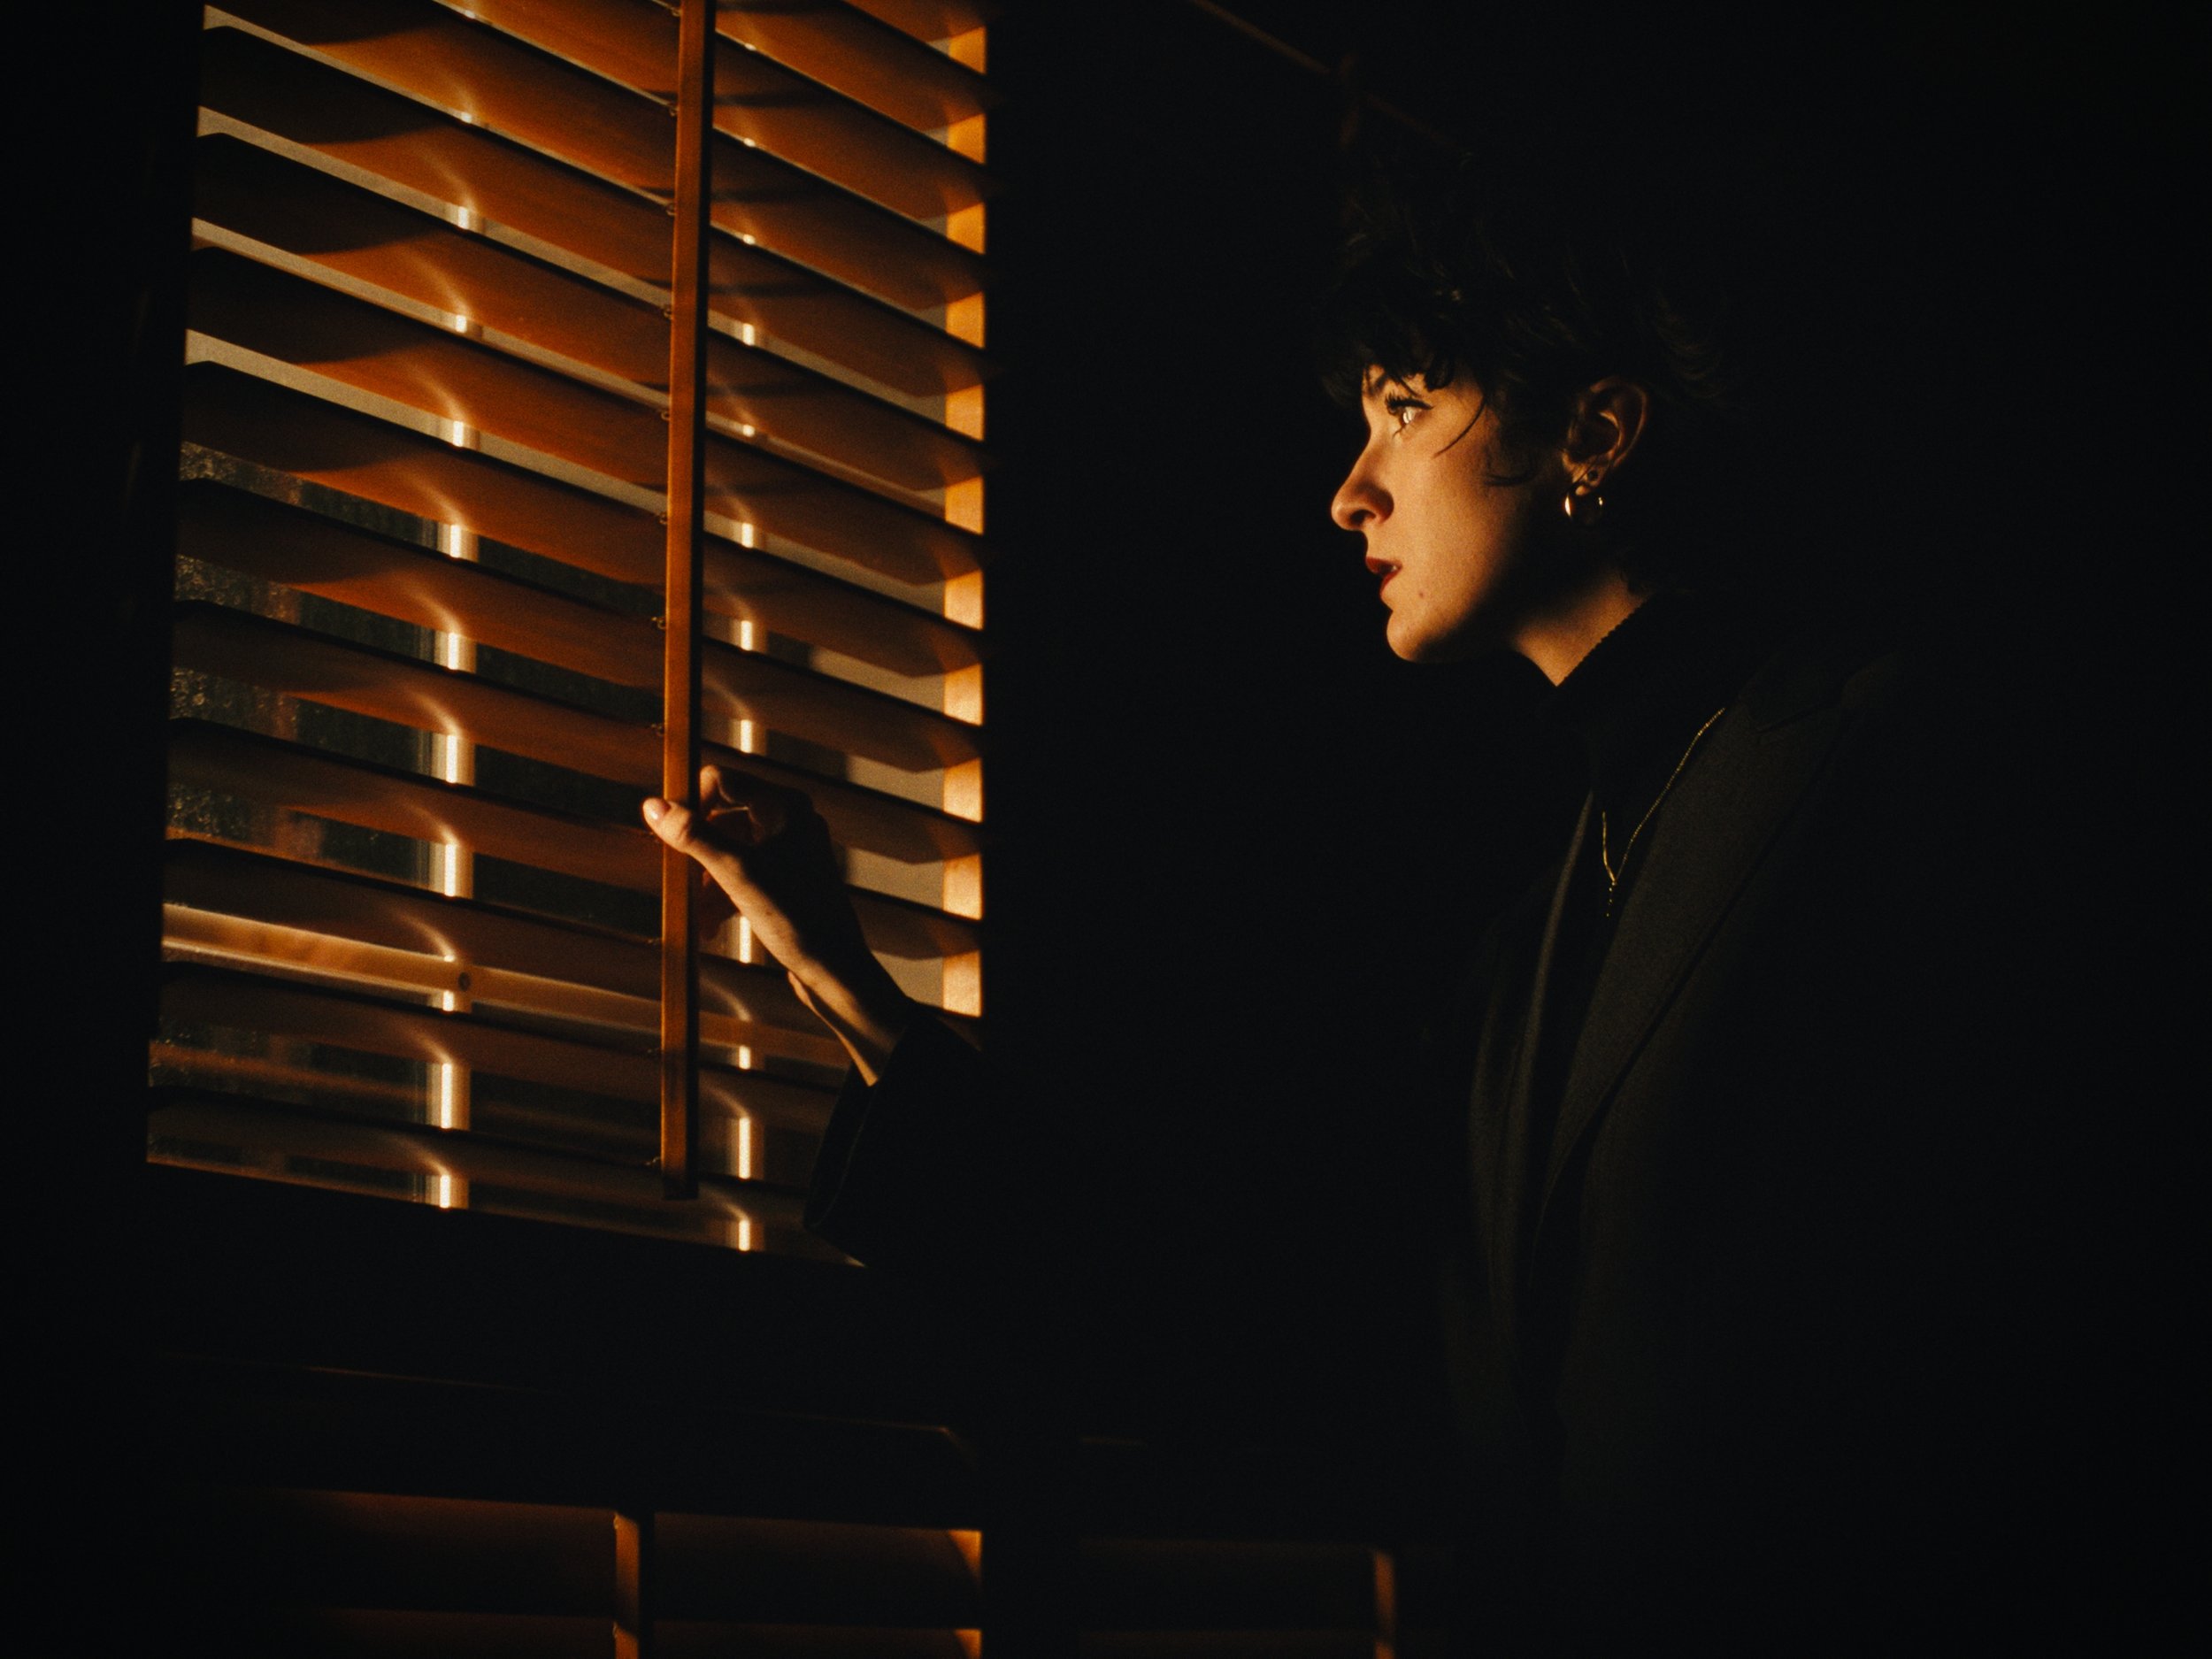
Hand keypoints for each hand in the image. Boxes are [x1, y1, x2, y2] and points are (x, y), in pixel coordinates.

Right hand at [643, 766, 910, 1082]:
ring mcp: (790, 851)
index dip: (691, 804)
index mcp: (785, 806)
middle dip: (698, 855)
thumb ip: (695, 837)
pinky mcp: (787, 881)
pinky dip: (724, 896)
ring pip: (730, 853)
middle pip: (723, 820)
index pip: (722, 781)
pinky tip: (710, 926)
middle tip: (678, 881)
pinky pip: (744, 875)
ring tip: (697, 917)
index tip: (669, 837)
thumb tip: (653, 806)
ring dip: (707, 883)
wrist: (836, 970)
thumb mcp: (738, 874)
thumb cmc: (798, 918)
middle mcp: (791, 821)